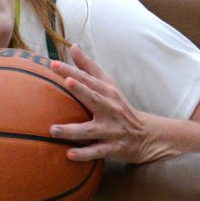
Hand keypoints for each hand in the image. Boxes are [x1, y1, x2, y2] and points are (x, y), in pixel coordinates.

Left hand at [49, 45, 159, 163]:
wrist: (146, 135)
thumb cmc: (119, 107)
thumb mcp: (108, 85)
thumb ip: (89, 67)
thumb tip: (73, 46)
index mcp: (107, 92)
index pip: (87, 79)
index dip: (71, 71)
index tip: (53, 64)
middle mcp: (109, 108)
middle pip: (93, 97)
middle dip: (80, 89)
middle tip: (65, 81)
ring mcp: (111, 129)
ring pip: (90, 129)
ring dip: (72, 130)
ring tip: (53, 130)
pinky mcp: (113, 147)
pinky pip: (97, 151)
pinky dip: (84, 154)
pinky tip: (69, 154)